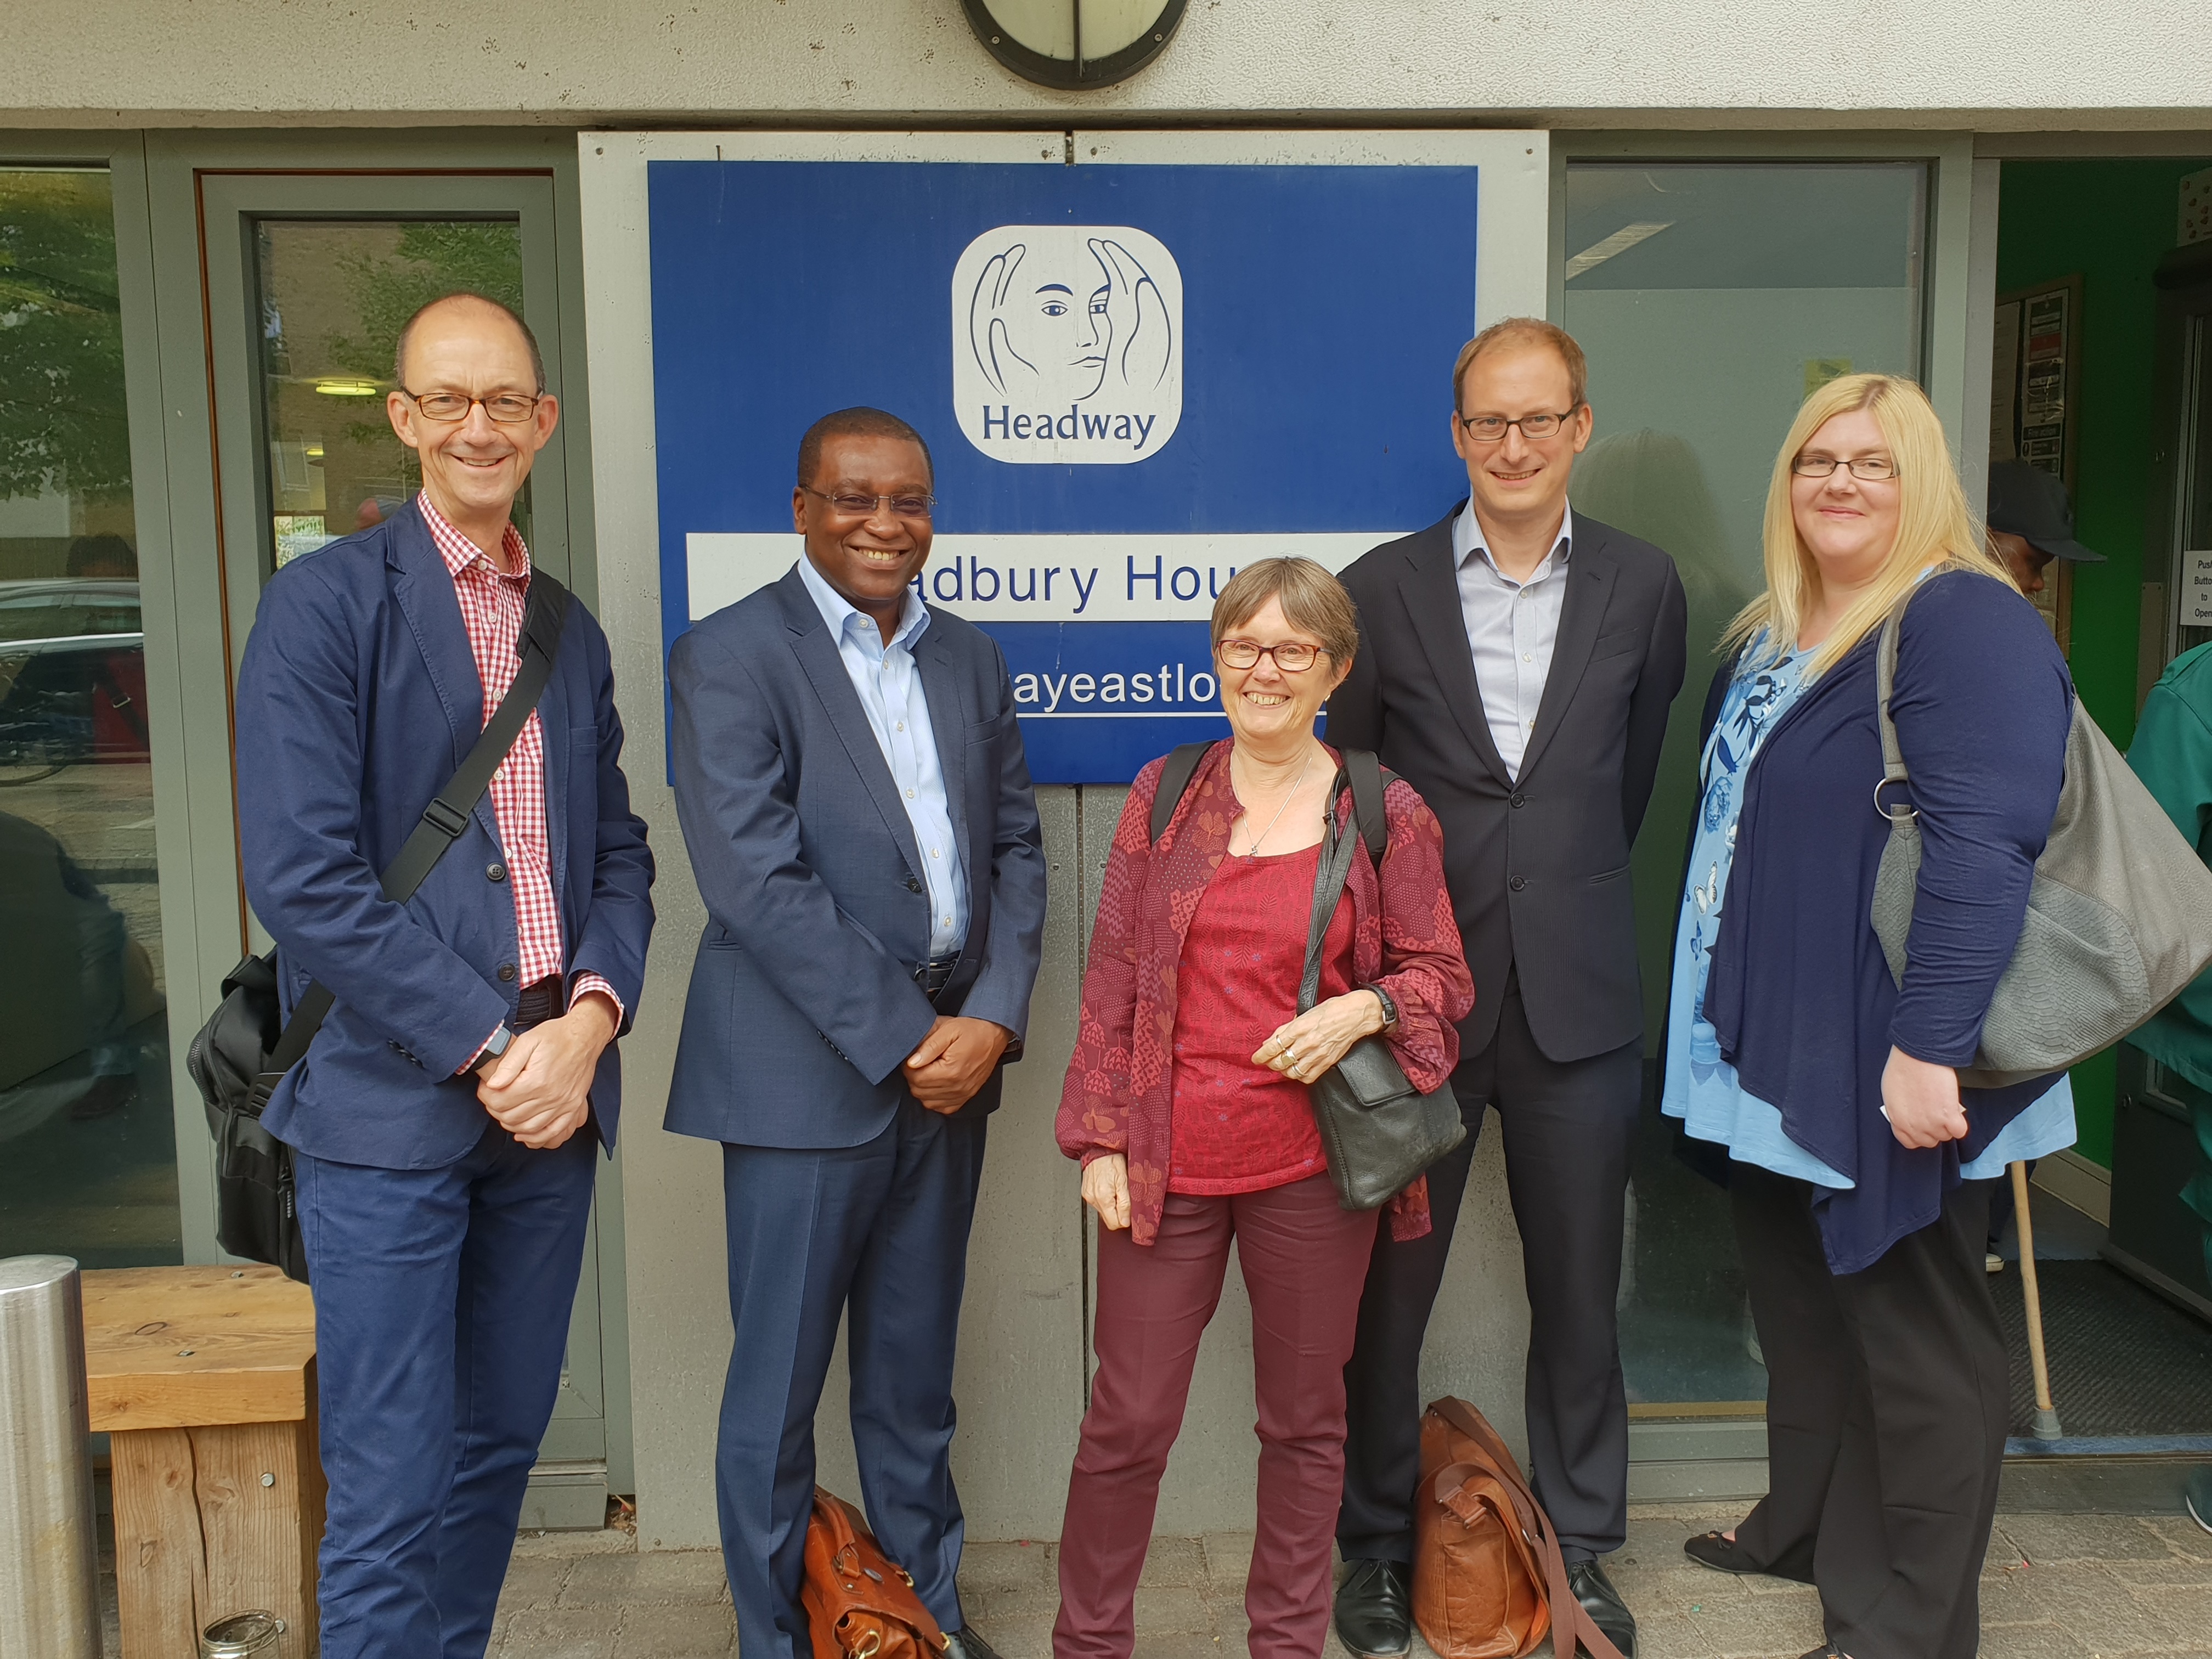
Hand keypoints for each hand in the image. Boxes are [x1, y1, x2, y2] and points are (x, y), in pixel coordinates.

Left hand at [476, 992, 617, 1149]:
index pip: (500, 1101)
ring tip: (506, 1111)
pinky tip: (525, 1134)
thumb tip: (492, 1083)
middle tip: (493, 1098)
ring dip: (511, 1124)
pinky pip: (553, 1132)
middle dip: (495, 1110)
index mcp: (536, 1080)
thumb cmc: (556, 1037)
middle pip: (511, 1117)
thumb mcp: (527, 1041)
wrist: (585, 1037)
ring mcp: (563, 1105)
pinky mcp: (572, 1108)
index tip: (486, 1088)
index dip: (486, 1096)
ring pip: (528, 1128)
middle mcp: (550, 1097)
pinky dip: (536, 1138)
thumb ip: (508, 1064)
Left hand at [902, 1015, 1011, 1114]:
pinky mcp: (966, 1097)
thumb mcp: (948, 1029)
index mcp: (951, 1070)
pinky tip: (937, 1084)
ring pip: (928, 1101)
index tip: (913, 1057)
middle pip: (920, 1091)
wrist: (994, 1036)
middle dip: (914, 1076)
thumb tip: (911, 1062)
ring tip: (928, 1071)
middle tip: (919, 1062)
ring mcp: (963, 1094)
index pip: (916, 1078)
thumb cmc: (973, 1031)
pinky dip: (935, 1098)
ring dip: (922, 1088)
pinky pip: (942, 1108)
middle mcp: (958, 1086)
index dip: (908, 1067)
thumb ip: (928, 1046)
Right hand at [1082, 1154, 1131, 1230]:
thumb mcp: (1125, 1181)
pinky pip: (1098, 1203)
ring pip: (1103, 1211)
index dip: (1124, 1220)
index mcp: (1103, 1197)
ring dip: (1112, 1205)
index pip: (1113, 1223)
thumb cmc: (1112, 1160)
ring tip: (1116, 1189)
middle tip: (1124, 1197)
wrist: (1099, 1148)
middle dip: (1118, 1212)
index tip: (1129, 1211)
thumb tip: (1125, 1221)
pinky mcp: (1086, 1192)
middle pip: (1108, 1219)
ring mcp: (1088, 1196)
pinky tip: (1109, 1188)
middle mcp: (1093, 1198)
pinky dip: (1105, 1199)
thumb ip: (1125, 1203)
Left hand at [1253, 990, 1388, 1083]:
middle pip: (1280, 1061)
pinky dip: (1299, 1076)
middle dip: (1271, 1063)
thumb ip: (1286, 1028)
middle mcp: (1307, 1042)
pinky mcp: (1327, 1062)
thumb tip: (1269, 1041)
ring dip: (1284, 1071)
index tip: (1256, 1059)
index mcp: (1299, 1028)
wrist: (1355, 1016)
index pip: (1274, 1046)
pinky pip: (1308, 1077)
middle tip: (1269, 1061)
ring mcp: (1317, 1054)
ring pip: (1292, 1072)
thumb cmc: (1330, 1011)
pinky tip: (1297, 1070)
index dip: (1261, 1055)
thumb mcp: (1304, 1014)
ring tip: (1282, 1066)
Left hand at [1881, 1046, 1968, 1148]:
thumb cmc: (1903, 1067)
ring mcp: (1932, 1124)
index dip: (1919, 1134)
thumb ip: (1902, 1110)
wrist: (1917, 1055)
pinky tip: (1955, 1112)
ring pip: (1945, 1136)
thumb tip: (1910, 1114)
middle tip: (1936, 1114)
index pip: (1909, 1141)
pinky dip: (1960, 1124)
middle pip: (1929, 1141)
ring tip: (1945, 1109)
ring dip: (1947, 1125)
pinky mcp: (1949, 1118)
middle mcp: (1914, 1126)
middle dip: (1934, 1129)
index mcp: (1897, 1120)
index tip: (1923, 1127)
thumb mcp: (1892, 1094)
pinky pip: (1959, 1131)